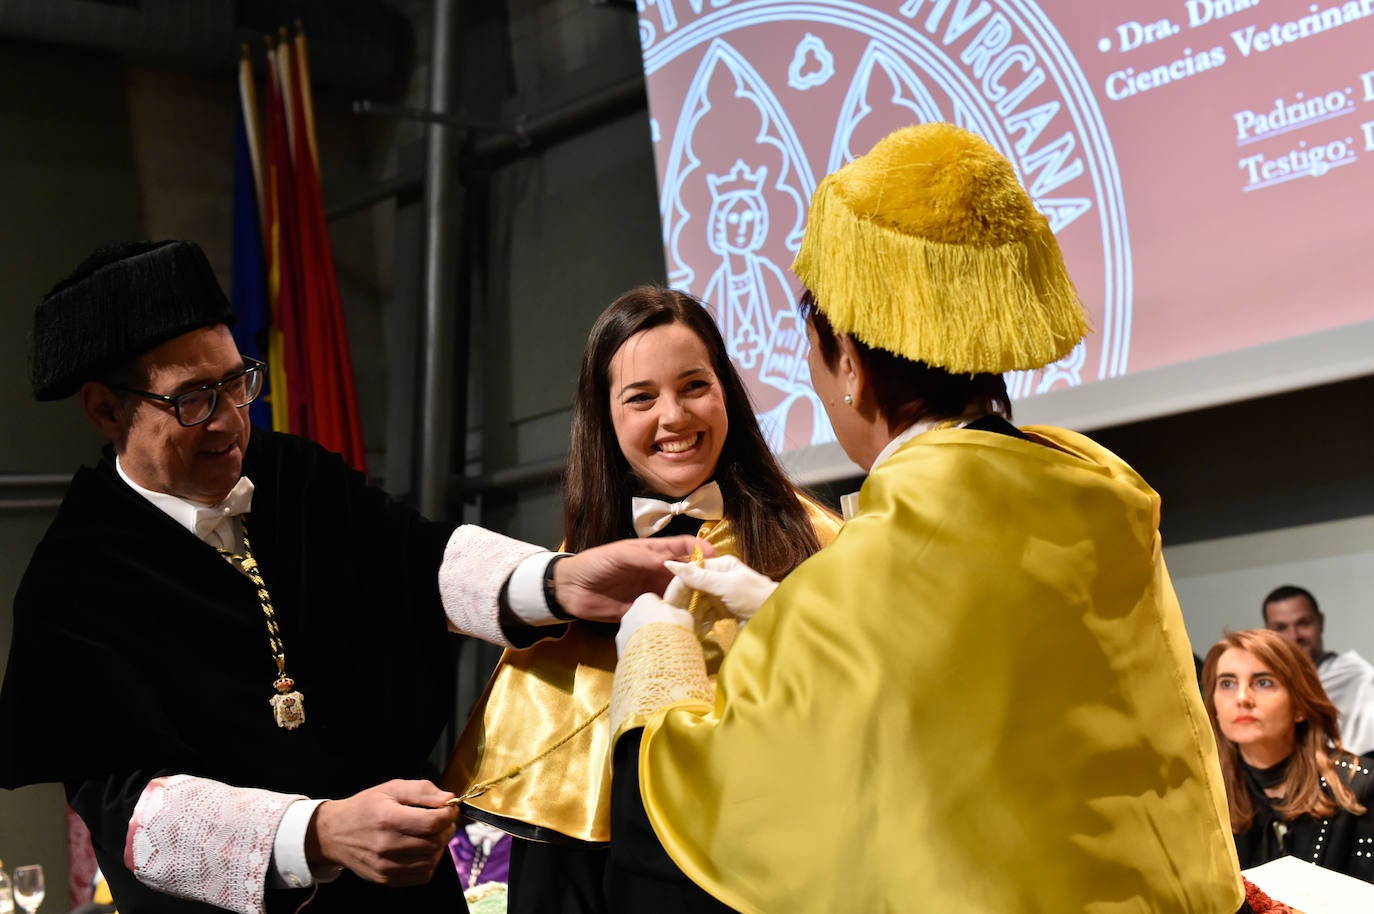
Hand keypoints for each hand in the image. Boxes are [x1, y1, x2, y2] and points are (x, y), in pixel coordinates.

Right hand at [307, 780, 459, 884]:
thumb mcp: (391, 788)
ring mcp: (386, 866)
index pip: (432, 823)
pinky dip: (428, 863)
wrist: (333, 833)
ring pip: (431, 861)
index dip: (448, 815)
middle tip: (442, 821)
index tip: (449, 809)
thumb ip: (422, 790)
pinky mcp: (385, 879)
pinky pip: (421, 876)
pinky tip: (421, 850)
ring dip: (439, 847)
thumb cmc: (365, 807)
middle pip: (434, 842)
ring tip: (432, 835)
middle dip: (446, 829)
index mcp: (388, 818)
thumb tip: (449, 799)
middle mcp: (387, 845)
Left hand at [555, 536, 713, 622]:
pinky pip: (665, 613)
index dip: (700, 549)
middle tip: (719, 587)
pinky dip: (677, 616)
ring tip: (711, 606)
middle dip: (703, 576)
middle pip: (687, 572)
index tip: (716, 558)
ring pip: (680, 594)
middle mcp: (657, 572)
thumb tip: (674, 562)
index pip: (683, 547)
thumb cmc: (595, 563)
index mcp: (653, 553)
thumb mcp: (620, 554)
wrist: (570, 589)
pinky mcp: (645, 611)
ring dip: (693, 598)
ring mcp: (653, 592)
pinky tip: (689, 622)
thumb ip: (645, 557)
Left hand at [615, 592, 693, 655]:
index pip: (653, 601)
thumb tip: (678, 615)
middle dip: (652, 625)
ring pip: (635, 632)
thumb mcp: (685, 617)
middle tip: (665, 636)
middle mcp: (629, 613)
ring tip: (659, 649)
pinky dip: (639, 651)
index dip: (663, 611)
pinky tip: (651, 658)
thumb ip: (679, 612)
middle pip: (643, 616)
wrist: (658, 657)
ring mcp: (622, 631)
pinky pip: (631, 647)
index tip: (670, 621)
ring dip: (644, 638)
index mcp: (645, 600)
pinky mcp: (620, 647)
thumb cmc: (673, 632)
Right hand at [664, 555, 776, 622]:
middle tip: (672, 619)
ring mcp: (722, 596)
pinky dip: (701, 622)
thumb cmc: (755, 597)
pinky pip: (707, 615)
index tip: (667, 603)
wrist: (779, 618)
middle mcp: (720, 578)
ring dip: (691, 615)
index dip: (677, 587)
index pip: (691, 572)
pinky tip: (697, 631)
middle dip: (683, 603)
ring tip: (685, 627)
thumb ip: (699, 577)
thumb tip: (670, 564)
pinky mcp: (726, 611)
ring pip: (699, 603)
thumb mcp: (726, 586)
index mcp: (720, 566)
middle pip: (693, 588)